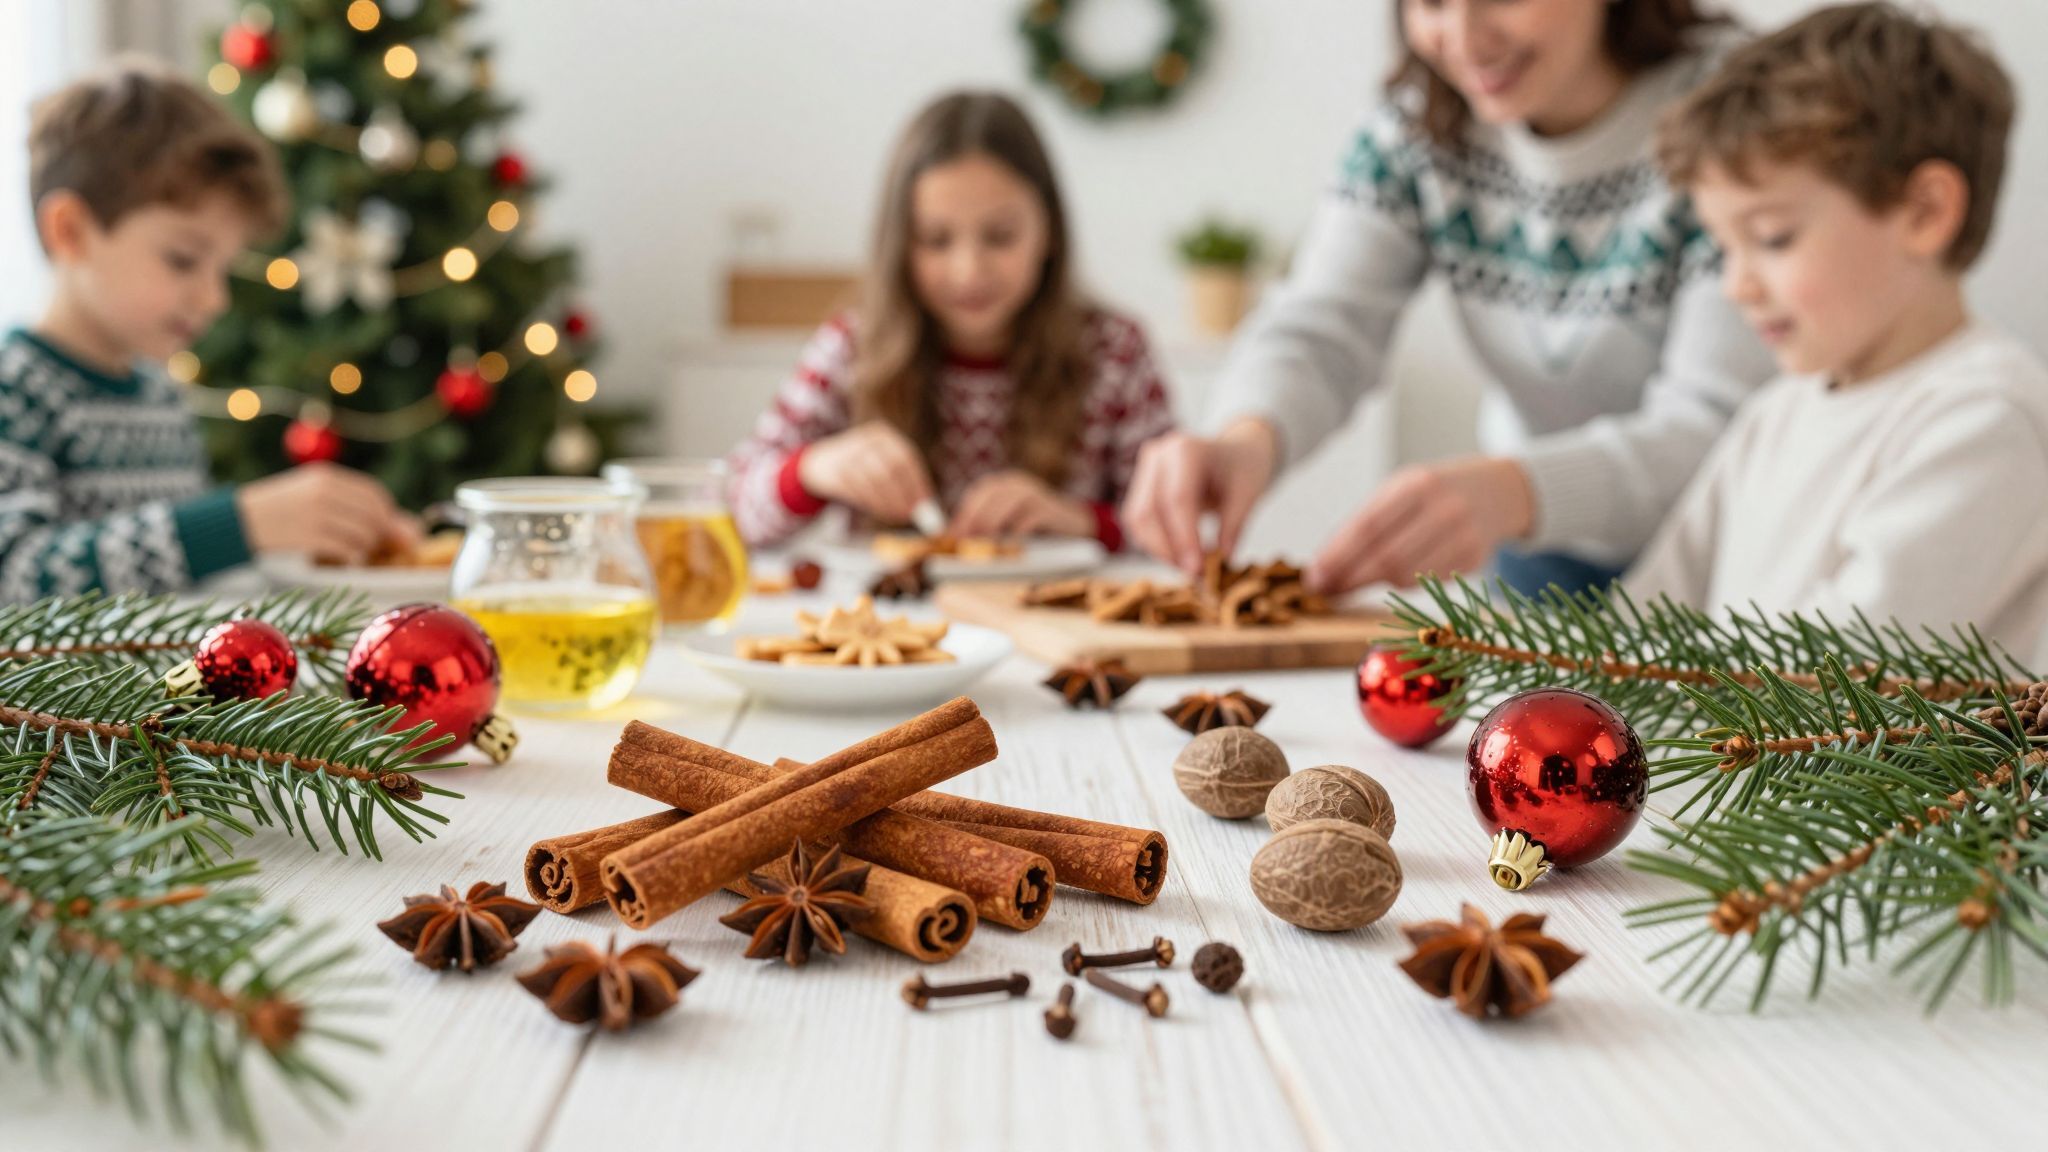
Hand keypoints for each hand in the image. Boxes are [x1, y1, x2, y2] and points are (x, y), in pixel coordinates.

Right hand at [235, 462, 417, 565]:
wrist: (236, 521)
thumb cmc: (281, 512)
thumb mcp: (314, 498)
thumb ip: (355, 508)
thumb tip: (413, 529)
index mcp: (326, 476)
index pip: (374, 494)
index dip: (388, 514)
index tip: (390, 530)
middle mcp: (323, 490)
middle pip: (374, 515)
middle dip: (382, 535)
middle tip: (377, 549)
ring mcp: (316, 512)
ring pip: (364, 535)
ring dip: (364, 549)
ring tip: (351, 552)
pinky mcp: (308, 535)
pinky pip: (347, 551)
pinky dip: (351, 559)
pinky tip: (342, 560)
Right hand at [796, 421, 934, 524]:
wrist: (818, 465)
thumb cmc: (861, 471)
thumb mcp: (883, 470)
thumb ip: (906, 488)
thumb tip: (930, 512)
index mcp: (883, 436)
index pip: (907, 458)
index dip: (919, 483)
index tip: (926, 505)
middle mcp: (866, 440)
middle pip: (892, 468)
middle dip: (904, 495)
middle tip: (910, 515)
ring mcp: (848, 452)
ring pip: (875, 481)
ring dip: (887, 503)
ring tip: (895, 516)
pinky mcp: (834, 469)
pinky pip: (856, 489)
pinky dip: (869, 503)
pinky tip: (876, 511)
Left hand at [949, 470, 1094, 538]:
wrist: (1074, 523)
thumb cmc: (1035, 524)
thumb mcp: (1008, 519)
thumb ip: (986, 523)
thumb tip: (956, 537)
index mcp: (1003, 484)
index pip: (976, 495)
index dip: (963, 515)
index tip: (952, 535)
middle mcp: (1017, 483)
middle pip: (989, 498)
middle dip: (974, 520)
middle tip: (964, 541)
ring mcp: (1034, 493)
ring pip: (1006, 505)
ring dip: (992, 525)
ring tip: (983, 544)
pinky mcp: (1048, 508)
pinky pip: (1028, 518)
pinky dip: (1017, 532)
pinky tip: (1009, 545)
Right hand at [1120, 418, 1278, 573]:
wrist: (1235, 453)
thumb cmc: (1243, 469)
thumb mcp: (1248, 495)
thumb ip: (1233, 527)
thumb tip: (1221, 562)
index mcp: (1187, 450)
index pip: (1177, 499)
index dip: (1184, 538)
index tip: (1197, 569)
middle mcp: (1158, 456)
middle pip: (1149, 511)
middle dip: (1168, 549)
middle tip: (1195, 575)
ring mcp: (1145, 470)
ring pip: (1138, 520)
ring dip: (1160, 550)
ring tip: (1189, 568)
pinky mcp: (1140, 488)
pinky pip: (1139, 522)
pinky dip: (1156, 544)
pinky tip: (1179, 556)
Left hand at [1306, 456, 1533, 595]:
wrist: (1498, 490)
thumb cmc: (1434, 493)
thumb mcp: (1401, 491)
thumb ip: (1365, 523)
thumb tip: (1324, 566)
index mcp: (1417, 485)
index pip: (1368, 527)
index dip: (1337, 556)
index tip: (1314, 576)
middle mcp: (1444, 509)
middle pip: (1387, 557)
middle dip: (1350, 579)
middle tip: (1326, 591)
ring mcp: (1464, 535)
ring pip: (1406, 576)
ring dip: (1376, 583)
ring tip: (1358, 579)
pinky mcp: (1476, 558)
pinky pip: (1428, 582)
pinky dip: (1405, 582)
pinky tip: (1400, 571)